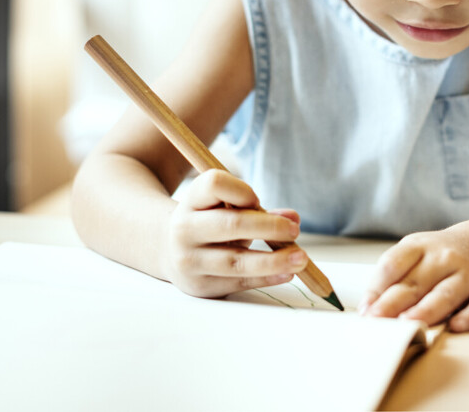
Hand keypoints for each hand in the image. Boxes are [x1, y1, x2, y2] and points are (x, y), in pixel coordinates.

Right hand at [162, 169, 308, 297]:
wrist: (167, 251)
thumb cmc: (208, 223)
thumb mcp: (224, 208)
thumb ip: (256, 208)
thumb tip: (293, 218)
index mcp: (191, 201)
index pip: (214, 184)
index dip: (241, 190)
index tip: (257, 200)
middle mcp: (185, 229)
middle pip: (230, 224)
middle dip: (268, 227)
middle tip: (294, 230)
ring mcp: (190, 260)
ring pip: (236, 261)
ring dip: (273, 260)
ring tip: (301, 258)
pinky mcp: (200, 285)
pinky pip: (239, 282)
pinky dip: (267, 278)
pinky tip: (287, 273)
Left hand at [358, 229, 468, 331]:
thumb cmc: (440, 256)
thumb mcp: (414, 254)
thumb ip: (393, 277)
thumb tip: (368, 308)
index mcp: (419, 246)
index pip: (393, 264)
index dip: (377, 288)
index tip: (365, 310)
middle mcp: (444, 258)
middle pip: (415, 282)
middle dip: (393, 303)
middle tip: (377, 322)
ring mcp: (468, 274)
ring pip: (446, 294)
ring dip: (426, 310)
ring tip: (408, 324)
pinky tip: (455, 326)